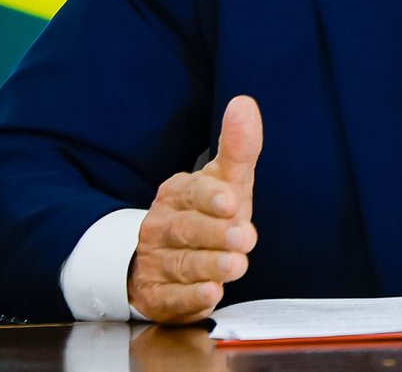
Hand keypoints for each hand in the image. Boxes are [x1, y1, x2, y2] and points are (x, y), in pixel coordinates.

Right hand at [127, 95, 261, 322]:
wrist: (165, 258)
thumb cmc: (208, 212)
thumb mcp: (225, 179)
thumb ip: (238, 147)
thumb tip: (245, 103)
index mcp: (177, 193)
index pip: (191, 192)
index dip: (210, 197)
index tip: (232, 200)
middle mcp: (162, 226)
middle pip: (185, 230)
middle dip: (215, 234)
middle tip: (244, 237)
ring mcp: (156, 262)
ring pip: (180, 265)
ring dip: (208, 265)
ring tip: (236, 266)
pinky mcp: (157, 296)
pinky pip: (171, 298)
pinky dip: (190, 298)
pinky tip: (211, 293)